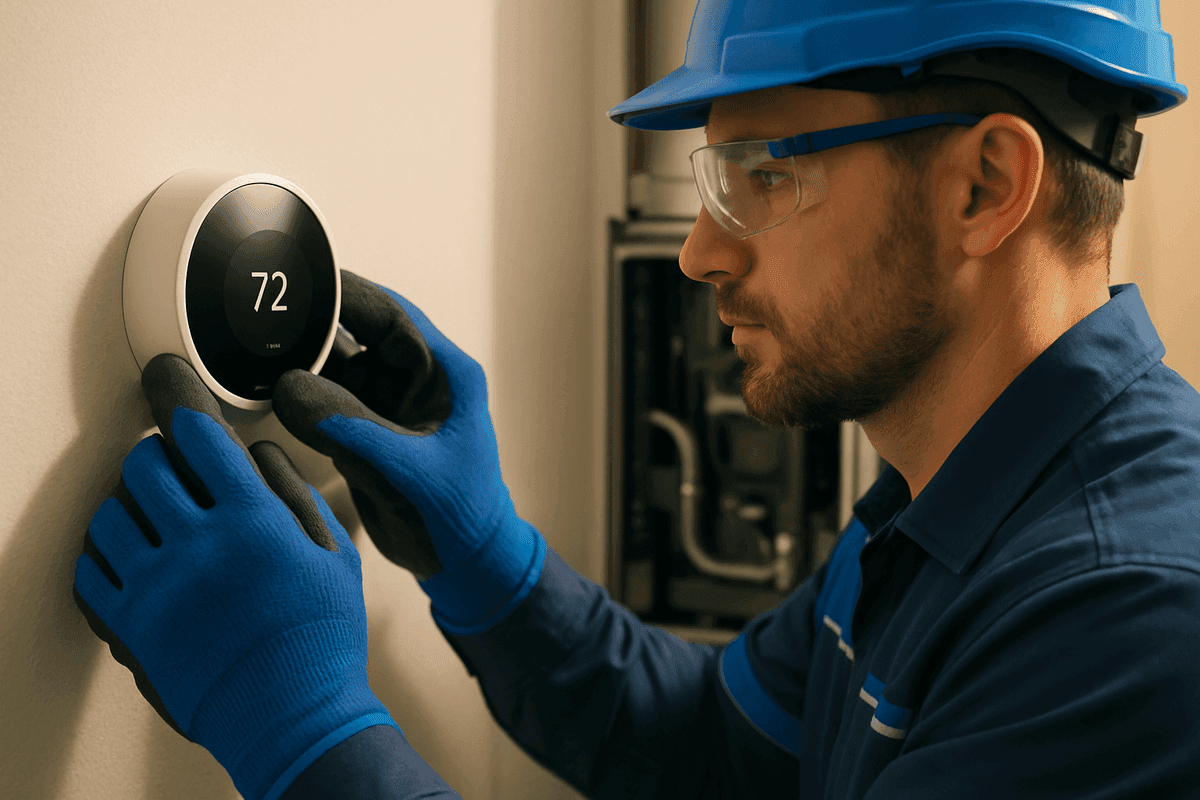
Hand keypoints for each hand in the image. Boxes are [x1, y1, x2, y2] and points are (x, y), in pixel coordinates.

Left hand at [73, 353, 395, 799]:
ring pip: (110, 512)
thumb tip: (257, 453)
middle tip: (176, 466)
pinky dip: (106, 553)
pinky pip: (91, 570)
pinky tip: (134, 556)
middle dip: (160, 454)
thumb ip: (294, 494)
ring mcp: (157, 587)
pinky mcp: (130, 625)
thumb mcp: (334, 554)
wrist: (291, 715)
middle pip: (145, 464)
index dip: (179, 395)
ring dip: (131, 502)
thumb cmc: (321, 637)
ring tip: (156, 515)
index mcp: (253, 520)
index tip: (169, 377)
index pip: (198, 433)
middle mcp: (197, 545)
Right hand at [271, 270, 544, 632]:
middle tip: (259, 316)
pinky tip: (263, 390)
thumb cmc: (459, 515)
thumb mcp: (408, 469)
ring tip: (253, 351)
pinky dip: (298, 396)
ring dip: (300, 361)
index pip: (391, 315)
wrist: (463, 565)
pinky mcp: (368, 432)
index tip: (298, 281)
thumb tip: (288, 386)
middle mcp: (416, 381)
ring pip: (337, 366)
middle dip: (312, 325)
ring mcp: (390, 406)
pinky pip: (327, 401)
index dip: (346, 293)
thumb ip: (351, 429)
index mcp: (445, 374)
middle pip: (357, 333)